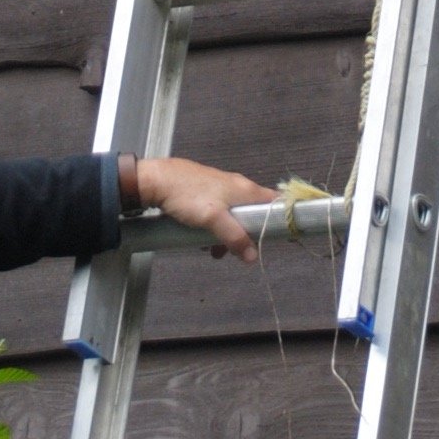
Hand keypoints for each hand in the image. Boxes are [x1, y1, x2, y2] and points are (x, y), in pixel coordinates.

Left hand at [124, 153, 272, 261]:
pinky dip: (216, 230)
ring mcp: (221, 190)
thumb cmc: (188, 196)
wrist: (157, 181)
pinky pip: (220, 216)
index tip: (280, 238)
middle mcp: (237, 187)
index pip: (275, 201)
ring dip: (228, 236)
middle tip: (238, 252)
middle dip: (248, 235)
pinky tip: (203, 242)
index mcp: (245, 189)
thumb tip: (253, 256)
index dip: (281, 218)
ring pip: (234, 218)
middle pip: (254, 214)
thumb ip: (234, 237)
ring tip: (215, 252)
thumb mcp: (214, 219)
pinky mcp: (207, 195)